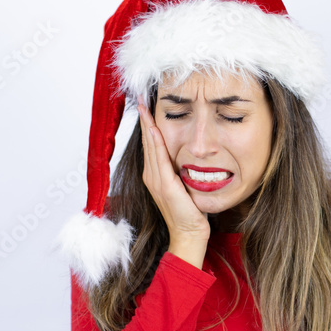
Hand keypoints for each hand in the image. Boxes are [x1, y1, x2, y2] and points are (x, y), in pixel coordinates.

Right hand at [137, 100, 210, 244]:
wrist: (189, 233)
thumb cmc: (190, 212)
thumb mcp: (184, 186)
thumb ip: (180, 171)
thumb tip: (186, 156)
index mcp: (155, 175)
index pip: (151, 144)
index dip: (148, 125)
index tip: (146, 106)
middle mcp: (151, 176)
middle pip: (147, 142)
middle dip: (144, 120)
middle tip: (141, 97)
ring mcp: (156, 180)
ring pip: (150, 146)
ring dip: (147, 125)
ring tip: (144, 106)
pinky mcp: (164, 184)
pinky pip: (158, 157)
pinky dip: (155, 141)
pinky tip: (153, 128)